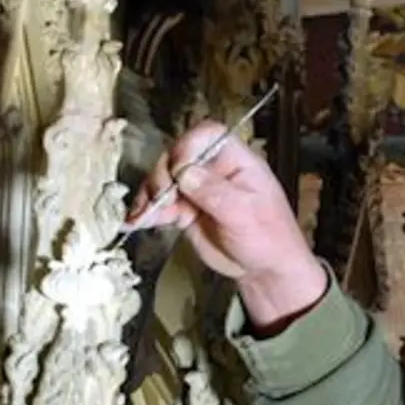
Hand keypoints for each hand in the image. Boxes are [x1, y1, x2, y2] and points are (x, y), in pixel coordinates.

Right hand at [127, 120, 326, 328]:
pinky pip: (158, 204)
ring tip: (143, 215)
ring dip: (148, 195)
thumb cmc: (268, 238)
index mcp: (235, 160)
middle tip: (161, 198)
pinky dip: (145, 212)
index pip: (207, 135)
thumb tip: (184, 173)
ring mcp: (195, 189)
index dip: (187, 145)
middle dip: (162, 176)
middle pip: (176, 156)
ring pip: (162, 179)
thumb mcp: (245, 214)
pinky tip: (136, 221)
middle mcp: (212, 169)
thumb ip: (215, 192)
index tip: (178, 169)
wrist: (263, 269)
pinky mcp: (183, 209)